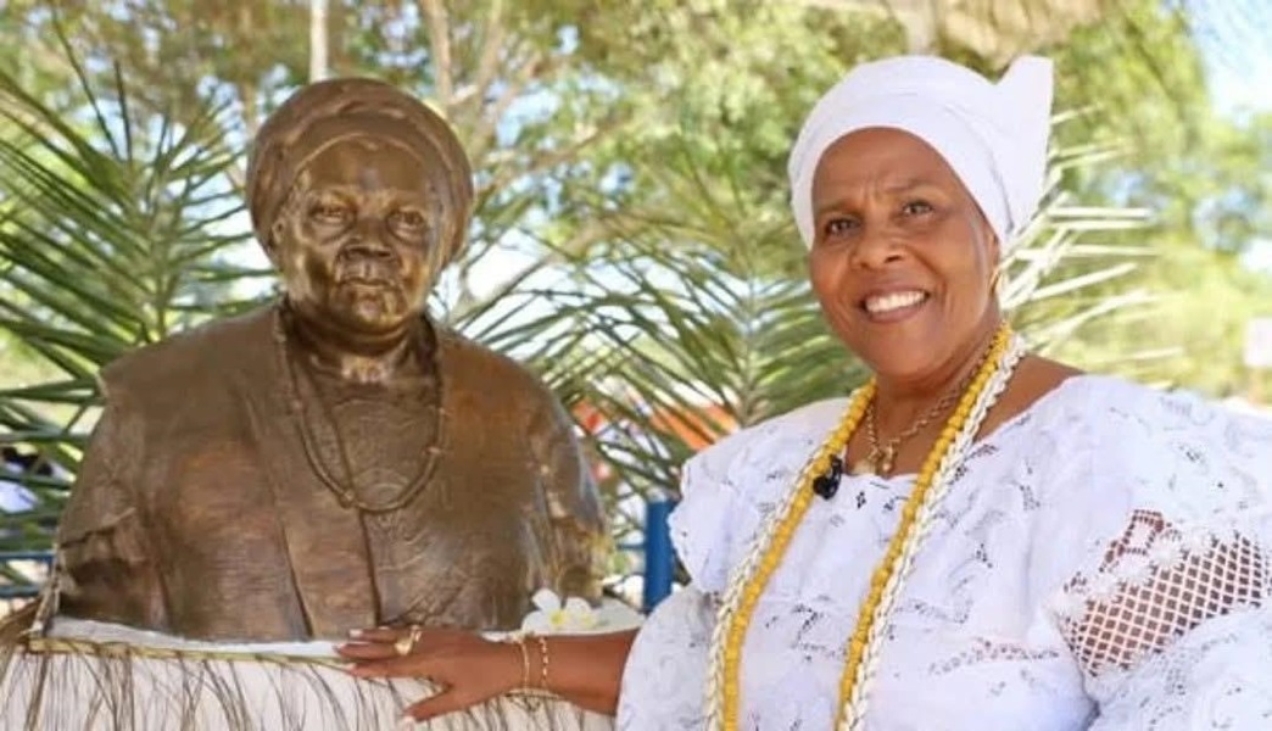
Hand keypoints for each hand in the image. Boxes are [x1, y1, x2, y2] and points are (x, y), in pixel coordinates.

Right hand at [337, 626, 521, 721]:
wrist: (510, 659)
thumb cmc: (486, 682)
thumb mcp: (458, 700)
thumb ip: (428, 709)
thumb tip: (402, 719)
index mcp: (430, 663)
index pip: (392, 667)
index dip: (369, 667)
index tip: (347, 667)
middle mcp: (429, 645)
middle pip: (390, 646)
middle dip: (363, 646)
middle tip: (339, 646)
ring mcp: (437, 635)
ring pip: (400, 634)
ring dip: (377, 634)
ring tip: (355, 632)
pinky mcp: (445, 631)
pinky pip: (414, 629)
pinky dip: (397, 630)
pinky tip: (389, 631)